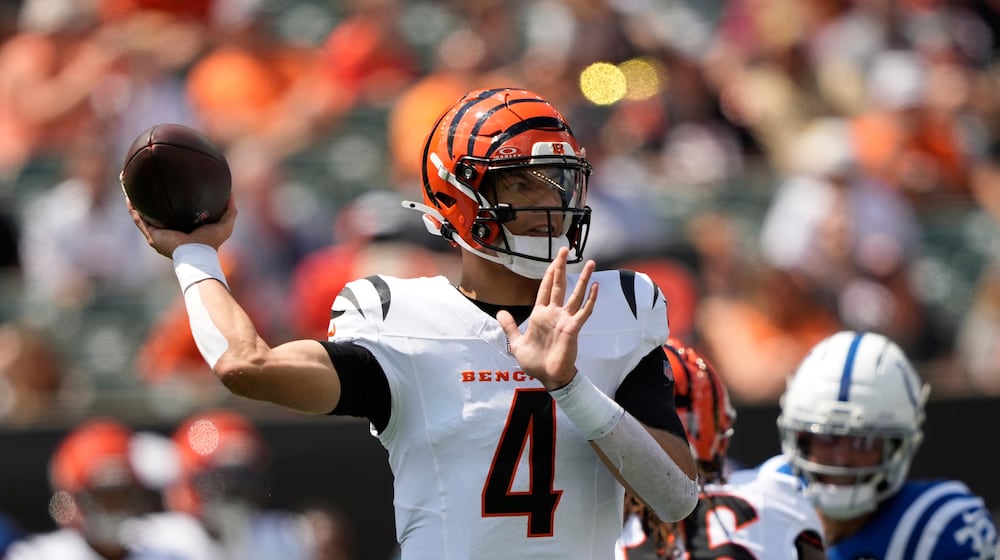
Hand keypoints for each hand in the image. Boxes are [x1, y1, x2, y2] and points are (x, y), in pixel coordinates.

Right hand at [127, 195, 236, 257]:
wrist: (197, 254)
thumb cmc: (211, 242)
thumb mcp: (225, 224)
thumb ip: (230, 210)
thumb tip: (232, 194)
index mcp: (182, 228)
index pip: (174, 212)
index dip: (170, 200)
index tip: (168, 186)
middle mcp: (168, 230)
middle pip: (155, 212)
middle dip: (149, 199)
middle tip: (145, 182)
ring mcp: (158, 233)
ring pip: (142, 214)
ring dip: (135, 201)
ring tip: (130, 185)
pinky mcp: (152, 235)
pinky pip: (139, 220)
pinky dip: (133, 208)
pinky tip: (128, 195)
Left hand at [497, 247, 598, 390]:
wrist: (547, 376)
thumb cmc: (535, 362)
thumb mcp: (517, 343)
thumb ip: (510, 327)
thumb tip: (500, 313)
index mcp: (540, 314)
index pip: (545, 288)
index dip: (549, 273)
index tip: (554, 259)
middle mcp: (554, 313)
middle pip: (559, 285)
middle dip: (561, 266)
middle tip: (565, 249)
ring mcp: (565, 319)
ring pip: (576, 294)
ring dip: (583, 278)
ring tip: (590, 262)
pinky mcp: (573, 328)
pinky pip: (584, 311)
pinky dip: (590, 299)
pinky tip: (595, 286)